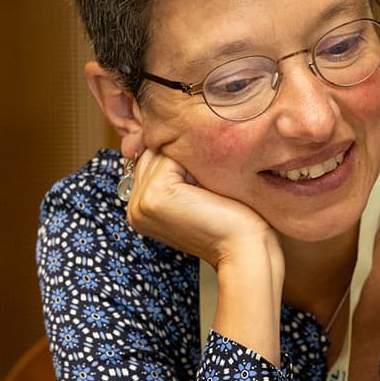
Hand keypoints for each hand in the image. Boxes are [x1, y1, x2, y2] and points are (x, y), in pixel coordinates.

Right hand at [122, 149, 276, 274]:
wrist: (245, 250)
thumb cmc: (232, 223)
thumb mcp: (198, 192)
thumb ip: (177, 170)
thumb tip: (167, 130)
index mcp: (140, 209)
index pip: (152, 161)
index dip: (180, 159)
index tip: (204, 178)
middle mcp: (134, 208)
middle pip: (153, 153)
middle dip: (183, 158)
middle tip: (209, 188)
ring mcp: (140, 203)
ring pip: (161, 152)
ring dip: (190, 160)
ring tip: (210, 190)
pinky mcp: (154, 196)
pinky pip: (170, 157)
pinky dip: (194, 164)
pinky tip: (209, 188)